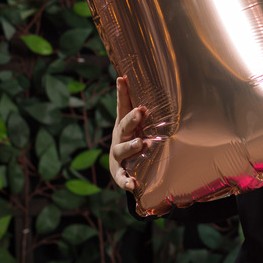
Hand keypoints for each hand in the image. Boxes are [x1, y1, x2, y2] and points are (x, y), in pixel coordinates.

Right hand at [109, 76, 147, 191]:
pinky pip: (122, 177)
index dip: (122, 92)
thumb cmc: (134, 139)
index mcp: (124, 124)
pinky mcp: (119, 173)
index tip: (122, 78)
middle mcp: (119, 138)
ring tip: (141, 143)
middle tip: (141, 110)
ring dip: (131, 146)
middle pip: (123, 126)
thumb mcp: (138, 125)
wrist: (125, 169)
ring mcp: (118, 156)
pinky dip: (127, 181)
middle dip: (131, 118)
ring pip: (122, 150)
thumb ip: (142, 110)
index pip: (123, 106)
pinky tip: (133, 184)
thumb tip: (144, 84)